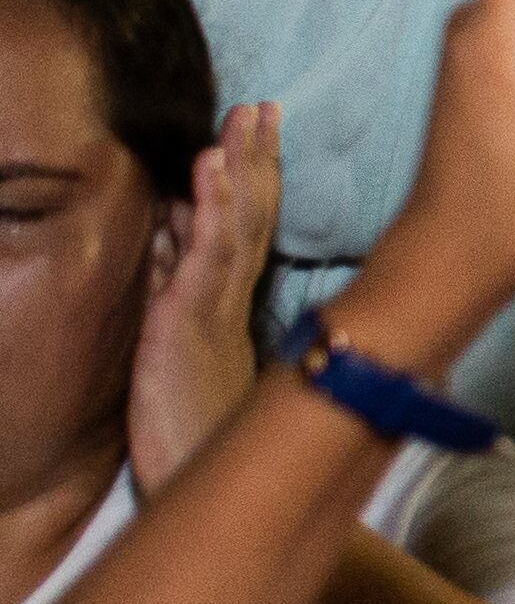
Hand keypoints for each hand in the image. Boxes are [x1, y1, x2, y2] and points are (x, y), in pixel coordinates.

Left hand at [126, 103, 279, 490]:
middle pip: (250, 219)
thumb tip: (165, 254)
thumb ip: (178, 308)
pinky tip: (209, 166)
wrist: (195, 496)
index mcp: (226, 314)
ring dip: (242, 167)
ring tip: (245, 116)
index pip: (246, 236)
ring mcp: (212, 312)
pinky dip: (213, 207)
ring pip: (236, 226)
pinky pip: (203, 256)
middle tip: (259, 107)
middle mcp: (228, 306)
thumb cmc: (189, 446)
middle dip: (256, 161)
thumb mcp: (178, 367)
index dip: (254, 183)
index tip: (257, 136)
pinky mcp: (187, 324)